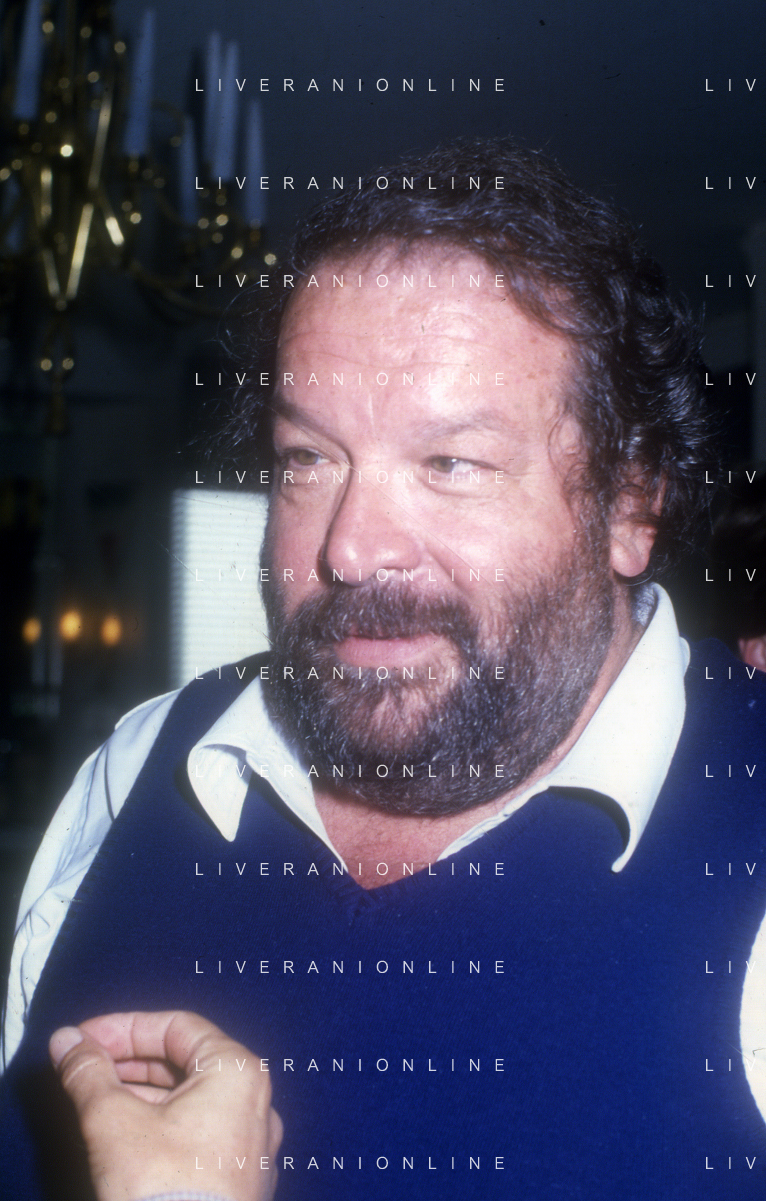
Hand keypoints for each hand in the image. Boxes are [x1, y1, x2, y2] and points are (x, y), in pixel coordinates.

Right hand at [49, 1010, 281, 1200]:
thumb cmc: (164, 1192)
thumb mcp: (114, 1122)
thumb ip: (89, 1074)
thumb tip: (68, 1043)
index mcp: (237, 1072)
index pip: (176, 1027)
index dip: (124, 1028)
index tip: (84, 1040)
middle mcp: (254, 1101)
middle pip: (185, 1061)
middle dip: (129, 1062)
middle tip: (85, 1068)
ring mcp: (250, 1144)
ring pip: (190, 1100)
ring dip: (141, 1093)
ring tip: (96, 1102)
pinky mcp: (238, 1178)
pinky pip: (199, 1133)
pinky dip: (161, 1124)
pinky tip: (125, 1137)